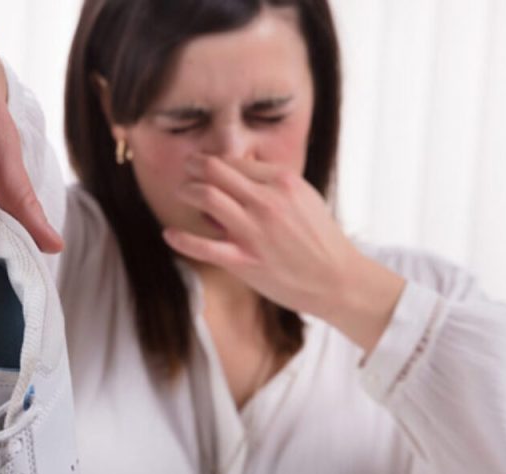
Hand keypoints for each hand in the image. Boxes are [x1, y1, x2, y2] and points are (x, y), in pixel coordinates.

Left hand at [161, 154, 405, 353]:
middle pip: (215, 171)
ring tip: (181, 192)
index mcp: (283, 182)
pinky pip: (203, 246)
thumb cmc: (318, 238)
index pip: (235, 162)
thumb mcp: (302, 199)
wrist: (337, 279)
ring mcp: (254, 231)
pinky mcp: (244, 261)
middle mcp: (267, 202)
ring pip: (206, 197)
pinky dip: (181, 239)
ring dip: (186, 191)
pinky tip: (169, 234)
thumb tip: (235, 177)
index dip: (215, 162)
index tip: (204, 165)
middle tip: (186, 169)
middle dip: (194, 166)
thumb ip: (271, 185)